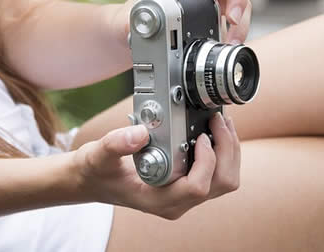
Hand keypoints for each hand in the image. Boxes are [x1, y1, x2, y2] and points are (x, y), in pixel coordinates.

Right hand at [72, 112, 240, 219]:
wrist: (93, 181)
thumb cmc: (97, 171)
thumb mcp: (99, 155)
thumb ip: (116, 144)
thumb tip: (141, 132)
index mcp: (159, 200)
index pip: (197, 187)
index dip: (207, 160)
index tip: (201, 135)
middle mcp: (176, 203)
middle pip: (221, 183)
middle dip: (227, 150)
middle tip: (217, 121)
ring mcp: (184, 196)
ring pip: (225, 180)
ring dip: (229, 150)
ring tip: (221, 123)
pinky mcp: (188, 186)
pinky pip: (218, 174)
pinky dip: (222, 152)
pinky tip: (214, 131)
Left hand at [110, 0, 251, 47]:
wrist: (133, 35)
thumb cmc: (132, 21)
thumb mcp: (125, 20)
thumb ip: (132, 23)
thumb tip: (146, 26)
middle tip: (232, 19)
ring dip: (241, 17)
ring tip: (232, 38)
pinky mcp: (216, 14)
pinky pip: (236, 15)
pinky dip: (239, 29)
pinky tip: (230, 42)